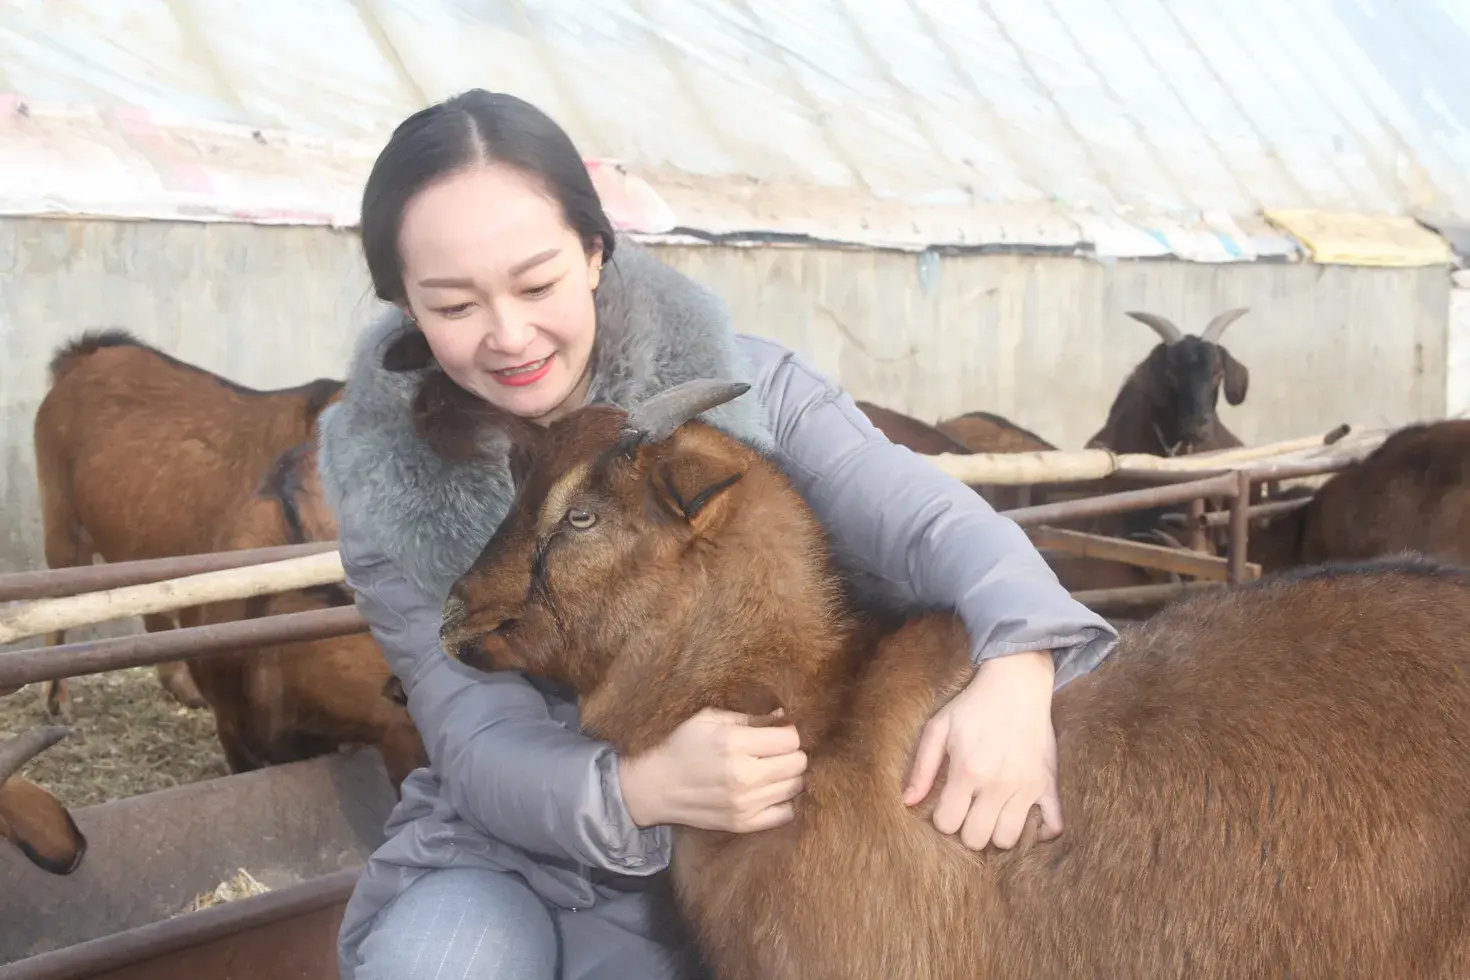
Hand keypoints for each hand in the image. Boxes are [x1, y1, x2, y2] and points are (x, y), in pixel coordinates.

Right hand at [619, 707, 806, 832]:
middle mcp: (743, 775)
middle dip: (792, 753)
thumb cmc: (682, 745)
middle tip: (777, 750)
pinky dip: (784, 800)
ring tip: (772, 768)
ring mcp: (745, 803)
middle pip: (798, 763)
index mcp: (733, 743)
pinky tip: (771, 790)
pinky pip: (786, 813)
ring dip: (789, 775)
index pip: (790, 739)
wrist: (655, 787)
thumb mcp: (710, 719)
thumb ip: (750, 717)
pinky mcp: (744, 824)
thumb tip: (785, 715)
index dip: (789, 731)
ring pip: (795, 786)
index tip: (779, 731)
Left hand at [902, 650, 1062, 849]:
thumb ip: (922, 767)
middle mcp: (998, 784)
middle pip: (978, 838)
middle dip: (968, 831)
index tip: (947, 808)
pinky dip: (1041, 831)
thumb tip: (908, 802)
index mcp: (967, 770)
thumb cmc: (973, 706)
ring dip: (998, 833)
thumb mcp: (939, 728)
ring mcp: (1027, 786)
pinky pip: (1054, 825)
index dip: (943, 820)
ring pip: (1010, 838)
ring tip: (993, 816)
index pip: (948, 823)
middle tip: (969, 814)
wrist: (1017, 684)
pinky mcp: (1049, 783)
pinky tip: (1025, 817)